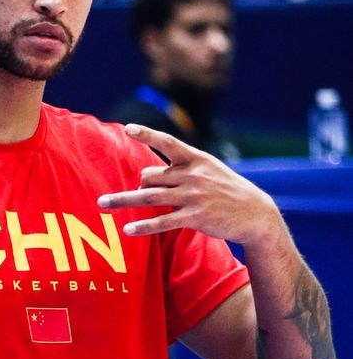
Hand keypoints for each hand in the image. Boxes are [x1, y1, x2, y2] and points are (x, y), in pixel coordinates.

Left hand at [98, 125, 282, 245]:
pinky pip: (162, 221)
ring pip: (149, 196)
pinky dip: (143, 226)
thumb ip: (177, 171)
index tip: (128, 128)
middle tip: (138, 193)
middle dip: (140, 185)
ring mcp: (194, 196)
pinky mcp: (196, 217)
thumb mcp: (207, 171)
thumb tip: (143, 178)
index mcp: (196, 159)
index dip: (147, 134)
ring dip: (123, 200)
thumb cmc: (225, 190)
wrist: (255, 214)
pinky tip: (128, 229)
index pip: (167, 142)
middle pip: (151, 176)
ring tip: (102, 203)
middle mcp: (192, 175)